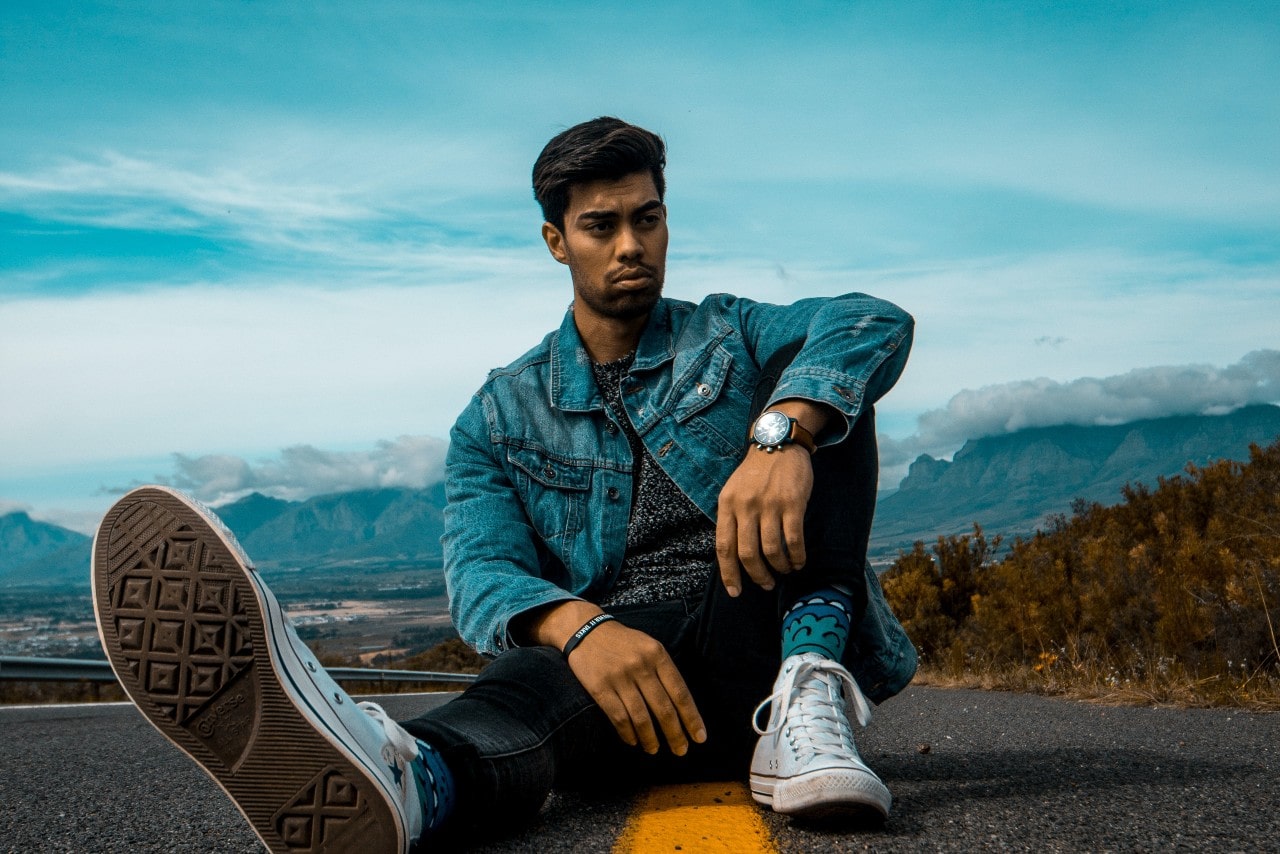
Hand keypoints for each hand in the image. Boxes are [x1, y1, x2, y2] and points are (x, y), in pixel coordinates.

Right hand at [515, 600, 705, 754]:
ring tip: (655, 749)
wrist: (586, 630)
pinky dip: (628, 733)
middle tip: (681, 751)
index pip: (680, 693)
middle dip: (675, 734)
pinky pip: (619, 717)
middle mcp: (641, 666)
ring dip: (651, 739)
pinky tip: (634, 741)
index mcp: (657, 655)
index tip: (700, 737)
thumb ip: (664, 671)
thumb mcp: (649, 646)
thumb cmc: (623, 643)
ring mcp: (619, 677)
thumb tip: (682, 707)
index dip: (691, 718)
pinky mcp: (600, 687)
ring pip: (641, 717)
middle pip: (663, 709)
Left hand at [716, 443, 813, 596]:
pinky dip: (797, 556)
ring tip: (784, 571)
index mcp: (727, 504)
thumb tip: (734, 556)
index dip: (729, 573)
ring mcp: (769, 504)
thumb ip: (732, 518)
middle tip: (766, 584)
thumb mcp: (733, 491)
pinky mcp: (792, 503)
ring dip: (779, 567)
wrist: (778, 442)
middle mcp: (746, 506)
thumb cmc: (755, 473)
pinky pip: (793, 539)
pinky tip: (799, 561)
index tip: (735, 592)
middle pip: (748, 553)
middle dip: (757, 575)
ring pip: (771, 550)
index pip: (724, 547)